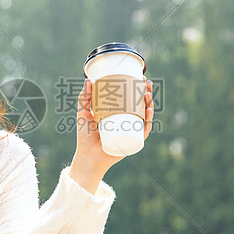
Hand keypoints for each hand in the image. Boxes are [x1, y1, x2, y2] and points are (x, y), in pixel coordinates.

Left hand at [69, 77, 153, 192]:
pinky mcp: (132, 142)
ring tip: (147, 94)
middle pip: (141, 106)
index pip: (131, 100)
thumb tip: (88, 80)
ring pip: (145, 116)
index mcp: (118, 115)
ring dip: (150, 104)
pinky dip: (148, 120)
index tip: (140, 77)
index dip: (137, 89)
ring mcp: (131, 132)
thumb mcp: (83, 113)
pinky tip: (148, 110)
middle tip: (147, 83)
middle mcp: (127, 123)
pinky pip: (144, 130)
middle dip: (147, 93)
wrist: (87, 156)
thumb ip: (84, 98)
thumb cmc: (85, 137)